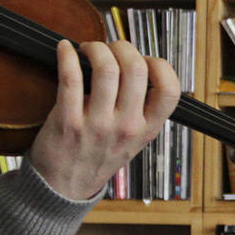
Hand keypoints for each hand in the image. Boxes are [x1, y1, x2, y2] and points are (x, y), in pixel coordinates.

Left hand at [26, 39, 181, 201]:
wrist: (64, 188)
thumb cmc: (96, 158)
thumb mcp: (133, 141)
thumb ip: (140, 110)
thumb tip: (136, 64)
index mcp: (146, 130)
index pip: (170, 90)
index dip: (159, 65)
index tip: (144, 61)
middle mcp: (126, 127)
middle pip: (136, 68)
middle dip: (122, 47)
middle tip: (110, 48)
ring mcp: (97, 125)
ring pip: (106, 68)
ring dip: (96, 48)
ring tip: (88, 49)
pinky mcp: (68, 121)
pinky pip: (71, 78)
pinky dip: (66, 56)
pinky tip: (64, 50)